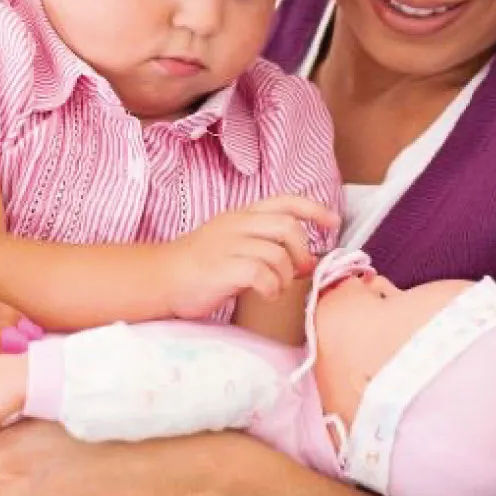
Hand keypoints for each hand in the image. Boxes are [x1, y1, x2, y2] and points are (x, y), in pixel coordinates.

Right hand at [166, 195, 339, 318]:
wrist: (162, 277)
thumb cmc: (200, 264)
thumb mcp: (234, 242)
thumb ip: (266, 244)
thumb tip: (305, 260)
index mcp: (242, 215)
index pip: (285, 201)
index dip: (314, 208)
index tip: (333, 222)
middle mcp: (238, 224)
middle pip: (288, 226)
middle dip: (302, 250)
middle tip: (300, 271)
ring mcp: (229, 244)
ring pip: (278, 252)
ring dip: (286, 275)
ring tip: (276, 287)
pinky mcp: (223, 268)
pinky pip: (262, 274)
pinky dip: (272, 287)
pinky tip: (266, 294)